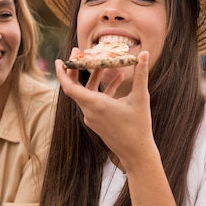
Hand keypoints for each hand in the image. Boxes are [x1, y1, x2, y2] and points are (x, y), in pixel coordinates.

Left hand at [55, 50, 154, 164]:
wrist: (136, 153)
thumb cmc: (139, 127)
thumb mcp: (141, 99)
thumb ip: (141, 75)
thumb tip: (145, 54)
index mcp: (96, 105)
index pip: (70, 87)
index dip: (63, 73)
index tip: (60, 60)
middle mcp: (90, 112)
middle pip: (76, 87)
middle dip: (77, 69)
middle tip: (80, 52)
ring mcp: (92, 118)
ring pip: (87, 93)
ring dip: (94, 78)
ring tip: (105, 63)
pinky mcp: (98, 122)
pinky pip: (95, 102)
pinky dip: (102, 90)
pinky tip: (118, 80)